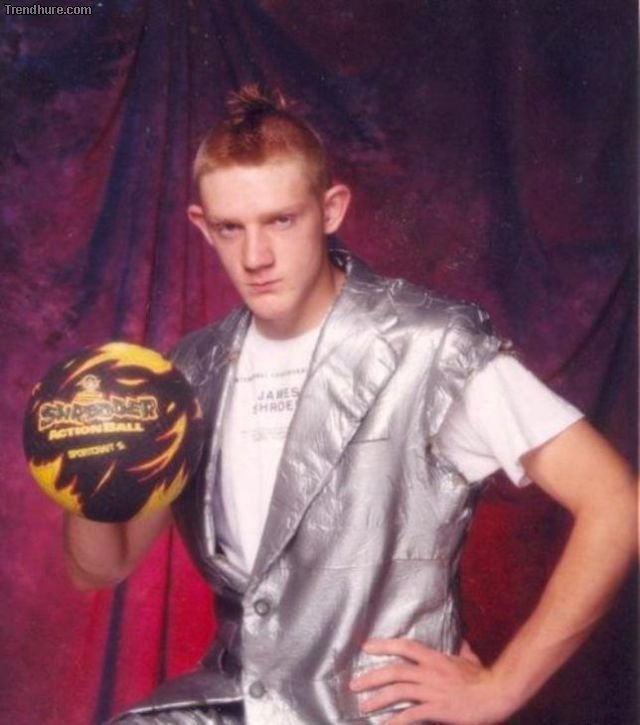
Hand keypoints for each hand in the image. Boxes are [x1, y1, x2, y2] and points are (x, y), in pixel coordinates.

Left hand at [349, 638, 512, 723]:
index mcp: (435, 658)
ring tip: (363, 705)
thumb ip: (461, 650)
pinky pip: (411, 715)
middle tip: (353, 683)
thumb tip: (461, 641)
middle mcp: (429, 672)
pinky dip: (396, 720)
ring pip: (398, 692)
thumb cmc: (483, 677)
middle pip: (394, 671)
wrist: (497, 694)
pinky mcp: (438, 709)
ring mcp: (432, 691)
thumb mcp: (469, 658)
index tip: (366, 648)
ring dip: (378, 699)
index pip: (405, 646)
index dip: (384, 645)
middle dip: (371, 677)